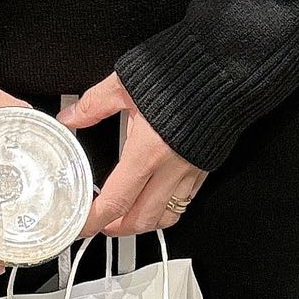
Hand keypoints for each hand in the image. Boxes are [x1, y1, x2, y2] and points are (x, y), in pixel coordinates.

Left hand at [58, 75, 206, 239]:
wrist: (225, 69)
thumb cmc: (181, 74)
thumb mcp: (124, 85)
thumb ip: (94, 105)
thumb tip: (72, 116)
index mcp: (147, 151)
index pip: (116, 201)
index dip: (94, 221)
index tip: (82, 225)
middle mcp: (171, 168)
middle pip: (141, 219)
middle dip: (117, 229)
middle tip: (100, 224)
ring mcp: (191, 170)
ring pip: (167, 216)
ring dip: (144, 223)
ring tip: (127, 216)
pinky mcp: (205, 165)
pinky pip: (186, 200)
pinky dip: (168, 208)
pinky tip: (157, 197)